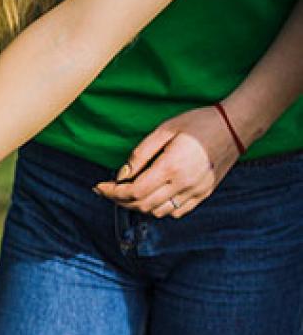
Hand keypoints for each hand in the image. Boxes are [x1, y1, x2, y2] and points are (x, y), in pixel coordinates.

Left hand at [93, 105, 240, 217]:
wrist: (237, 126)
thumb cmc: (199, 122)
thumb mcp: (165, 130)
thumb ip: (141, 154)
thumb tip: (121, 175)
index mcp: (170, 167)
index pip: (133, 191)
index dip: (111, 192)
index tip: (99, 187)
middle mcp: (183, 184)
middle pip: (142, 205)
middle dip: (119, 201)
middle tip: (108, 191)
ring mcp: (196, 192)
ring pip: (158, 212)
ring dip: (138, 206)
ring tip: (127, 194)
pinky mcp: (205, 194)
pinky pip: (176, 211)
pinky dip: (159, 209)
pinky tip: (152, 196)